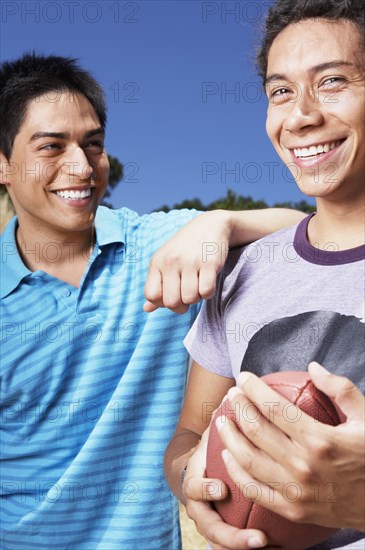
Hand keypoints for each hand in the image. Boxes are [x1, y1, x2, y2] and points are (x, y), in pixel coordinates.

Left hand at [144, 211, 230, 313]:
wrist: (210, 225)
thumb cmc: (185, 249)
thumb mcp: (166, 262)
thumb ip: (157, 286)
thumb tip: (146, 309)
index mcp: (157, 262)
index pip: (151, 295)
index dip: (162, 303)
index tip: (172, 295)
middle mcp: (171, 261)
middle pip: (171, 302)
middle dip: (181, 306)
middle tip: (187, 295)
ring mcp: (190, 261)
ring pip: (190, 299)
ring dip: (196, 298)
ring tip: (197, 286)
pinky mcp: (209, 262)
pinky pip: (206, 292)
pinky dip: (208, 293)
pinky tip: (208, 282)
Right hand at [182, 429, 267, 548]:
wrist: (197, 473)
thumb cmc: (210, 449)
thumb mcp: (212, 434)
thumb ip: (221, 420)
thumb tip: (234, 393)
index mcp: (194, 481)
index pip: (193, 488)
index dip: (205, 489)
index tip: (222, 489)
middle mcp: (199, 507)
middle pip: (210, 528)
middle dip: (232, 537)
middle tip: (258, 537)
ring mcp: (211, 522)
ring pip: (222, 544)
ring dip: (243, 546)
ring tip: (266, 545)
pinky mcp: (224, 533)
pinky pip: (234, 547)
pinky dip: (249, 548)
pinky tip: (275, 549)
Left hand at [217, 362, 364, 530]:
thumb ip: (340, 388)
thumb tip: (313, 367)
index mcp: (320, 439)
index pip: (274, 407)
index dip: (253, 388)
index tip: (243, 377)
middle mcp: (303, 465)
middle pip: (255, 429)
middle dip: (237, 406)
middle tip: (231, 395)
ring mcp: (296, 490)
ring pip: (247, 459)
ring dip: (229, 436)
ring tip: (222, 421)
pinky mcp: (293, 510)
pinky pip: (253, 489)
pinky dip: (235, 470)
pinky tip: (228, 455)